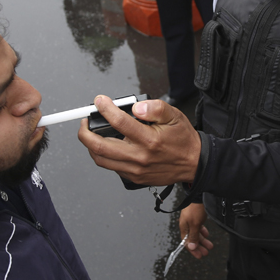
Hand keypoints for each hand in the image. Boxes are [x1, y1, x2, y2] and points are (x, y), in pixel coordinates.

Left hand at [77, 95, 201, 185]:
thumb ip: (155, 108)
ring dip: (90, 146)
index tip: (100, 101)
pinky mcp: (135, 178)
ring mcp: (135, 170)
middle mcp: (140, 157)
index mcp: (149, 140)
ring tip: (90, 134)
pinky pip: (111, 167)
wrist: (195, 164)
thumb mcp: (174, 116)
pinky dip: (103, 156)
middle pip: (100, 147)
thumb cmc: (183, 140)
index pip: (119, 122)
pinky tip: (106, 146)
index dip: (105, 109)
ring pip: (101, 160)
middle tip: (84, 122)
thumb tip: (136, 108)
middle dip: (85, 133)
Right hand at [179, 203, 211, 258]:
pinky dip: (203, 232)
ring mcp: (191, 221)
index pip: (186, 242)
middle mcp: (187, 225)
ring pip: (197, 234)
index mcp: (184, 227)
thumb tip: (191, 247)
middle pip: (192, 239)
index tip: (199, 256)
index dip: (193, 250)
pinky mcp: (196, 217)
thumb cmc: (195, 209)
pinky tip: (207, 234)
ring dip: (203, 241)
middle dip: (199, 247)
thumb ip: (193, 236)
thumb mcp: (195, 224)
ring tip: (210, 246)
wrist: (199, 195)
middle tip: (206, 253)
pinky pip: (199, 228)